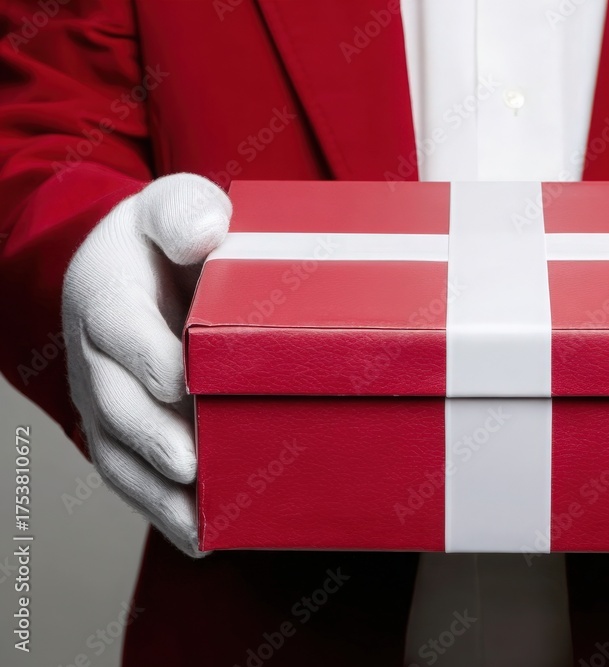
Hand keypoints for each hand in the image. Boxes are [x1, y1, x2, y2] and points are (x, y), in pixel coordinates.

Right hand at [62, 173, 230, 556]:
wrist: (126, 270)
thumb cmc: (160, 240)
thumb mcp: (172, 206)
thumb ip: (184, 212)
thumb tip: (205, 231)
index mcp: (106, 295)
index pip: (118, 325)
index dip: (147, 354)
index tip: (183, 378)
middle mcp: (95, 357)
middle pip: (115, 401)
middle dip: (152, 434)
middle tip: (193, 461)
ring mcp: (104, 401)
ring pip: (119, 453)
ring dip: (158, 491)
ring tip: (201, 521)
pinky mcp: (119, 432)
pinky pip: (132, 476)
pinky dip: (163, 510)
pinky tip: (202, 539)